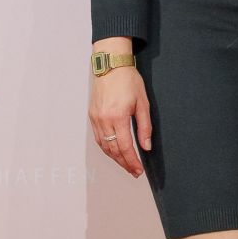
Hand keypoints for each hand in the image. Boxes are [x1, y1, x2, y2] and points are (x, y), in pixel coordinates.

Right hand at [87, 51, 149, 179]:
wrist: (110, 66)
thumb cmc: (129, 81)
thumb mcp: (143, 103)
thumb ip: (144, 127)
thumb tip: (146, 146)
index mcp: (118, 117)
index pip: (125, 147)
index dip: (132, 161)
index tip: (139, 170)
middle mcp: (104, 120)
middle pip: (113, 150)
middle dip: (124, 163)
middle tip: (134, 172)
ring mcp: (96, 118)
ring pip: (104, 146)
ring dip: (115, 158)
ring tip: (126, 165)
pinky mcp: (92, 116)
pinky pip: (98, 138)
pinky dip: (106, 148)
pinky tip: (114, 152)